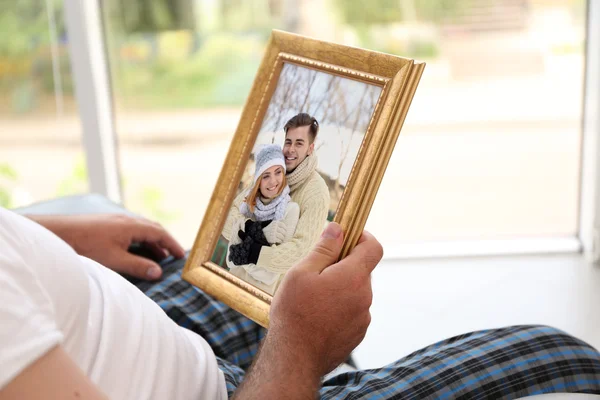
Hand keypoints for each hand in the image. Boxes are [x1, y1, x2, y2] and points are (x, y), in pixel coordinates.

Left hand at [28, 214, 184, 279]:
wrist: (59, 234)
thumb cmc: (86, 247)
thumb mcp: (115, 260)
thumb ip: (138, 266)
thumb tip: (158, 272)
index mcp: (132, 225)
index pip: (160, 233)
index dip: (172, 244)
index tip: (181, 255)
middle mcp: (126, 219)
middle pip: (152, 229)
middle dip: (164, 243)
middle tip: (172, 256)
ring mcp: (116, 221)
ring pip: (141, 230)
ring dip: (151, 243)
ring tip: (156, 258)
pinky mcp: (106, 224)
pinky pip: (131, 231)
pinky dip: (139, 241)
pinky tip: (135, 252)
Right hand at [262, 220, 285, 243]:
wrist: (261, 233)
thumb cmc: (269, 228)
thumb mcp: (273, 223)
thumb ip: (278, 221)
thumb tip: (284, 219)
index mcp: (275, 223)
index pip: (283, 225)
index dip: (285, 228)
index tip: (285, 230)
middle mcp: (275, 228)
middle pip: (283, 232)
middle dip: (284, 234)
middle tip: (284, 236)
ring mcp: (273, 233)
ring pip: (281, 236)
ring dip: (282, 238)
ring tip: (282, 239)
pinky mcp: (272, 238)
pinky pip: (279, 240)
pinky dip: (280, 241)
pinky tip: (279, 241)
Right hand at [268, 222, 382, 376]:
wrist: (294, 358)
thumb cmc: (295, 313)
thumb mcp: (302, 272)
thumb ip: (324, 249)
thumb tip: (337, 229)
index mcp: (353, 277)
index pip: (374, 248)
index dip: (363, 237)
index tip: (348, 236)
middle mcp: (364, 297)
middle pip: (362, 271)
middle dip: (344, 266)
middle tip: (317, 271)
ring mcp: (363, 318)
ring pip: (356, 292)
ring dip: (341, 289)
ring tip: (313, 298)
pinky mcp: (357, 334)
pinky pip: (352, 312)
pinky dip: (340, 308)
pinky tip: (318, 316)